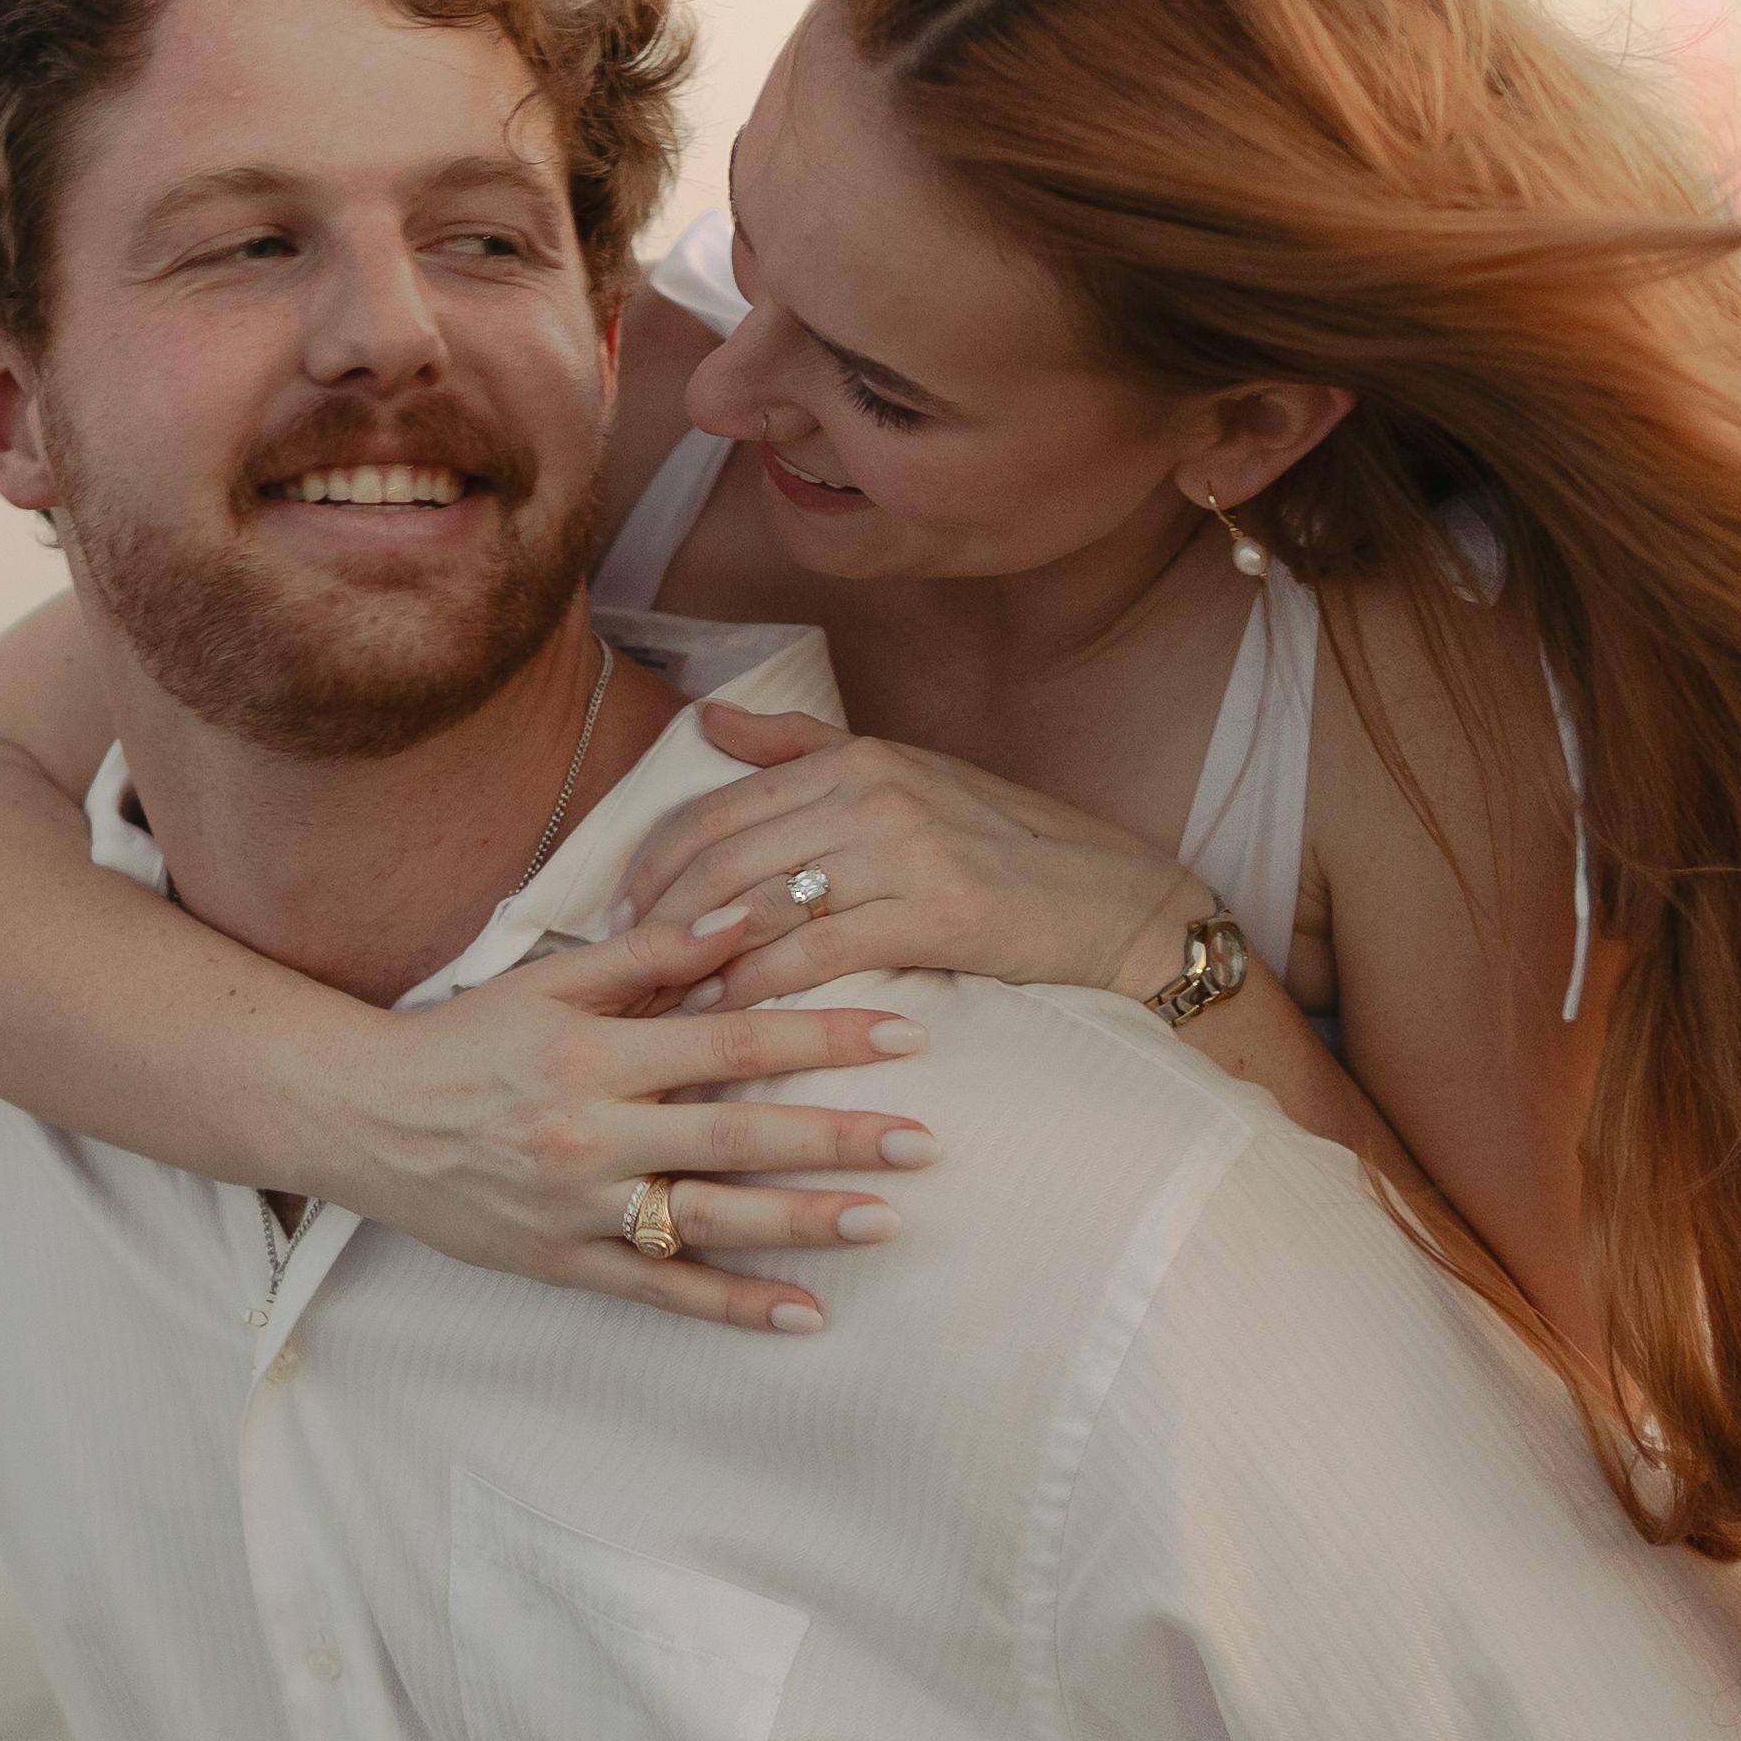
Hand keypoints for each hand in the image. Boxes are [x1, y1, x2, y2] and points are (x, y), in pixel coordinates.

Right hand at [291, 921, 938, 1338]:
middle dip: (838, 1138)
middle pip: (735, 1135)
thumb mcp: (547, 978)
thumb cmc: (463, 1038)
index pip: (730, 1040)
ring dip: (804, 1222)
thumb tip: (749, 917)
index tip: (905, 1036)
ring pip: (709, 1219)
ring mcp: (576, 1206)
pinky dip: (735, 1305)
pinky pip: (661, 1291)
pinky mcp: (561, 1262)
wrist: (359, 1117)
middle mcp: (589, 1130)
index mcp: (592, 1048)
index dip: (821, 1039)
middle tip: (927, 1141)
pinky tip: (808, 1313)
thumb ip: (651, 950)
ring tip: (889, 1221)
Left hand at [619, 710, 1218, 1011]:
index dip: (650, 867)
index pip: (715, 809)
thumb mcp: (910, 779)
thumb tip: (710, 722)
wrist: (1126, 908)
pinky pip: (815, 952)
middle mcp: (874, 793)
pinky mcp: (936, 914)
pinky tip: (722, 1019)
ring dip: (692, 960)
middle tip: (616, 972)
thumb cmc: (1012, 853)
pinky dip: (756, 988)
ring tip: (651, 1005)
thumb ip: (803, 751)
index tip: (614, 917)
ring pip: (758, 903)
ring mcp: (906, 850)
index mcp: (859, 758)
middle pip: (720, 857)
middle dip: (653, 920)